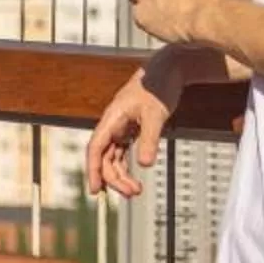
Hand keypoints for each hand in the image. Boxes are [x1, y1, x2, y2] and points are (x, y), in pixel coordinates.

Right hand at [87, 47, 203, 197]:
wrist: (169, 69)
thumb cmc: (159, 85)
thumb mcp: (155, 114)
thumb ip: (149, 139)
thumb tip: (145, 164)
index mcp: (112, 118)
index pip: (96, 148)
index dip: (94, 169)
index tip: (95, 189)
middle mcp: (113, 124)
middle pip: (105, 157)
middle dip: (115, 178)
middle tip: (132, 193)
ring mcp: (121, 127)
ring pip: (114, 157)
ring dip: (122, 175)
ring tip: (136, 190)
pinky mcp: (130, 129)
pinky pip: (123, 152)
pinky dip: (127, 166)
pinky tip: (135, 177)